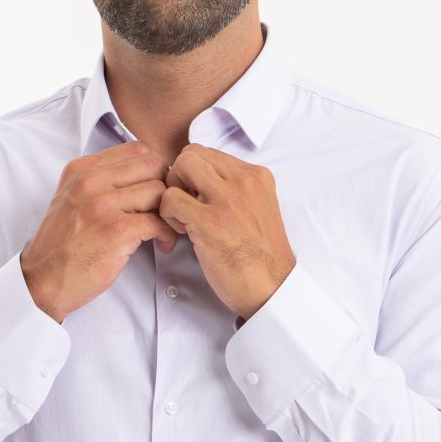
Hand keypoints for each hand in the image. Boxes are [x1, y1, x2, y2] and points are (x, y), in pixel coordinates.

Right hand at [20, 142, 177, 322]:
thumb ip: (100, 181)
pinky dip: (167, 233)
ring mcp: (102, 205)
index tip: (154, 190)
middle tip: (165, 208)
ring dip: (169, 212)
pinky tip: (161, 243)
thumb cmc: (61, 245)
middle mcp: (90, 181)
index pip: (136, 150)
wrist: (43, 280)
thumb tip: (141, 174)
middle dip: (165, 187)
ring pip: (158, 191)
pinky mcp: (116, 231)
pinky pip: (159, 221)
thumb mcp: (71, 198)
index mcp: (82, 169)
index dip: (154, 170)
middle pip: (152, 166)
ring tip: (163, 229)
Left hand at [158, 144, 296, 320]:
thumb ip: (234, 190)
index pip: (209, 154)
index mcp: (256, 176)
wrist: (272, 288)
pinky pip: (170, 199)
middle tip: (184, 205)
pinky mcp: (209, 221)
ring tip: (183, 218)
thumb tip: (199, 182)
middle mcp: (244, 181)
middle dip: (179, 177)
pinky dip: (167, 214)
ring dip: (172, 191)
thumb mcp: (257, 209)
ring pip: (180, 166)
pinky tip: (182, 232)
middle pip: (192, 154)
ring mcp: (227, 199)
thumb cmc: (260, 256)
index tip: (197, 197)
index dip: (194, 174)